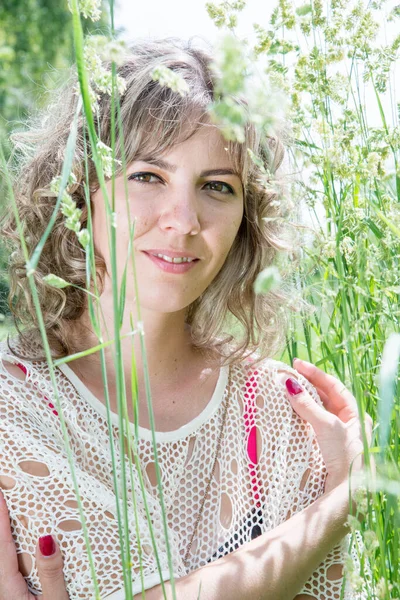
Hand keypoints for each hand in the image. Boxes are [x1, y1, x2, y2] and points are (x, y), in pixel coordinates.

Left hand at [0, 489, 68, 599]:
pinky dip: (22, 549)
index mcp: (9, 588)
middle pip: (4, 548)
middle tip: (8, 496)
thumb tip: (47, 540)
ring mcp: (11, 591)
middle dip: (5, 522)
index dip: (1, 519)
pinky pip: (18, 567)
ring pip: (10, 558)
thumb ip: (51, 574)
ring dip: (14, 536)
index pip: (3, 546)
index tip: (0, 495)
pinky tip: (34, 544)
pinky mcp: (19, 594)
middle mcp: (6, 587)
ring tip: (20, 512)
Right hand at [284, 358, 372, 493]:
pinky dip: (298, 414)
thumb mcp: (326, 426)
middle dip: (306, 384)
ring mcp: (332, 434)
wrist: (343, 491)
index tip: (297, 364)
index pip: (334, 387)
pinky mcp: (320, 445)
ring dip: (300, 399)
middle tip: (287, 374)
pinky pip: (308, 423)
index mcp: (354, 414)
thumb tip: (289, 384)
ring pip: (315, 409)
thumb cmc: (343, 457)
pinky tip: (287, 410)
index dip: (315, 374)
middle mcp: (345, 422)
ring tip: (285, 388)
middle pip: (324, 396)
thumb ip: (307, 405)